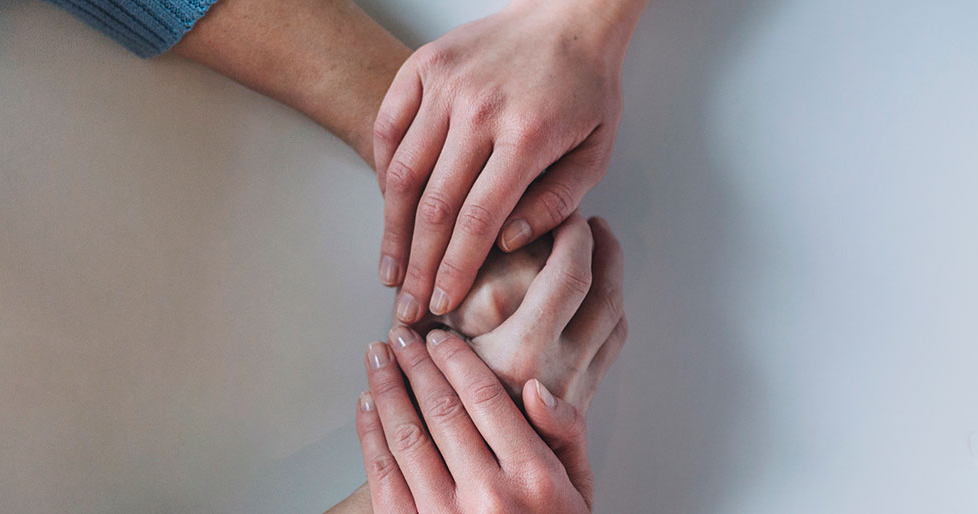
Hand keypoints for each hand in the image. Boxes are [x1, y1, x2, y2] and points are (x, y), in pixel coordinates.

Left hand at [358, 330, 594, 512]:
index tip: (439, 338)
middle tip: (400, 336)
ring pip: (406, 436)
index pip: (485, 398)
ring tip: (376, 359)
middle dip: (415, 364)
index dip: (455, 360)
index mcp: (534, 477)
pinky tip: (366, 407)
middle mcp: (489, 496)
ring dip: (385, 390)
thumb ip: (565, 433)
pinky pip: (382, 476)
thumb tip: (534, 387)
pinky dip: (370, 435)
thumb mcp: (580, 488)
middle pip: (441, 409)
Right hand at [374, 0, 643, 324]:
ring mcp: (445, 85)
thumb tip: (506, 242)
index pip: (477, 221)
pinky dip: (382, 170)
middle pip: (433, 206)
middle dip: (417, 266)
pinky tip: (387, 208)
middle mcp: (479, 109)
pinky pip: (388, 128)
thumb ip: (555, 203)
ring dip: (391, 229)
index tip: (441, 303)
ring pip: (402, 172)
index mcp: (525, 136)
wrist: (569, 16)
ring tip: (390, 269)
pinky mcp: (422, 67)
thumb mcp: (595, 152)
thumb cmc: (584, 87)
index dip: (454, 270)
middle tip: (407, 306)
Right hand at [437, 215, 623, 408]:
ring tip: (599, 252)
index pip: (569, 276)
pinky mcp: (581, 405)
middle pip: (607, 294)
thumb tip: (435, 271)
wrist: (475, 496)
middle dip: (604, 250)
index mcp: (524, 353)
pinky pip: (610, 348)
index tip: (564, 213)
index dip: (573, 236)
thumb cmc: (449, 420)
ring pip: (616, 321)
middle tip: (592, 223)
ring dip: (612, 279)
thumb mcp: (429, 366)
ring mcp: (577, 390)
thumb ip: (431, 324)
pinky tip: (594, 300)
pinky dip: (608, 313)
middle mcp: (561, 370)